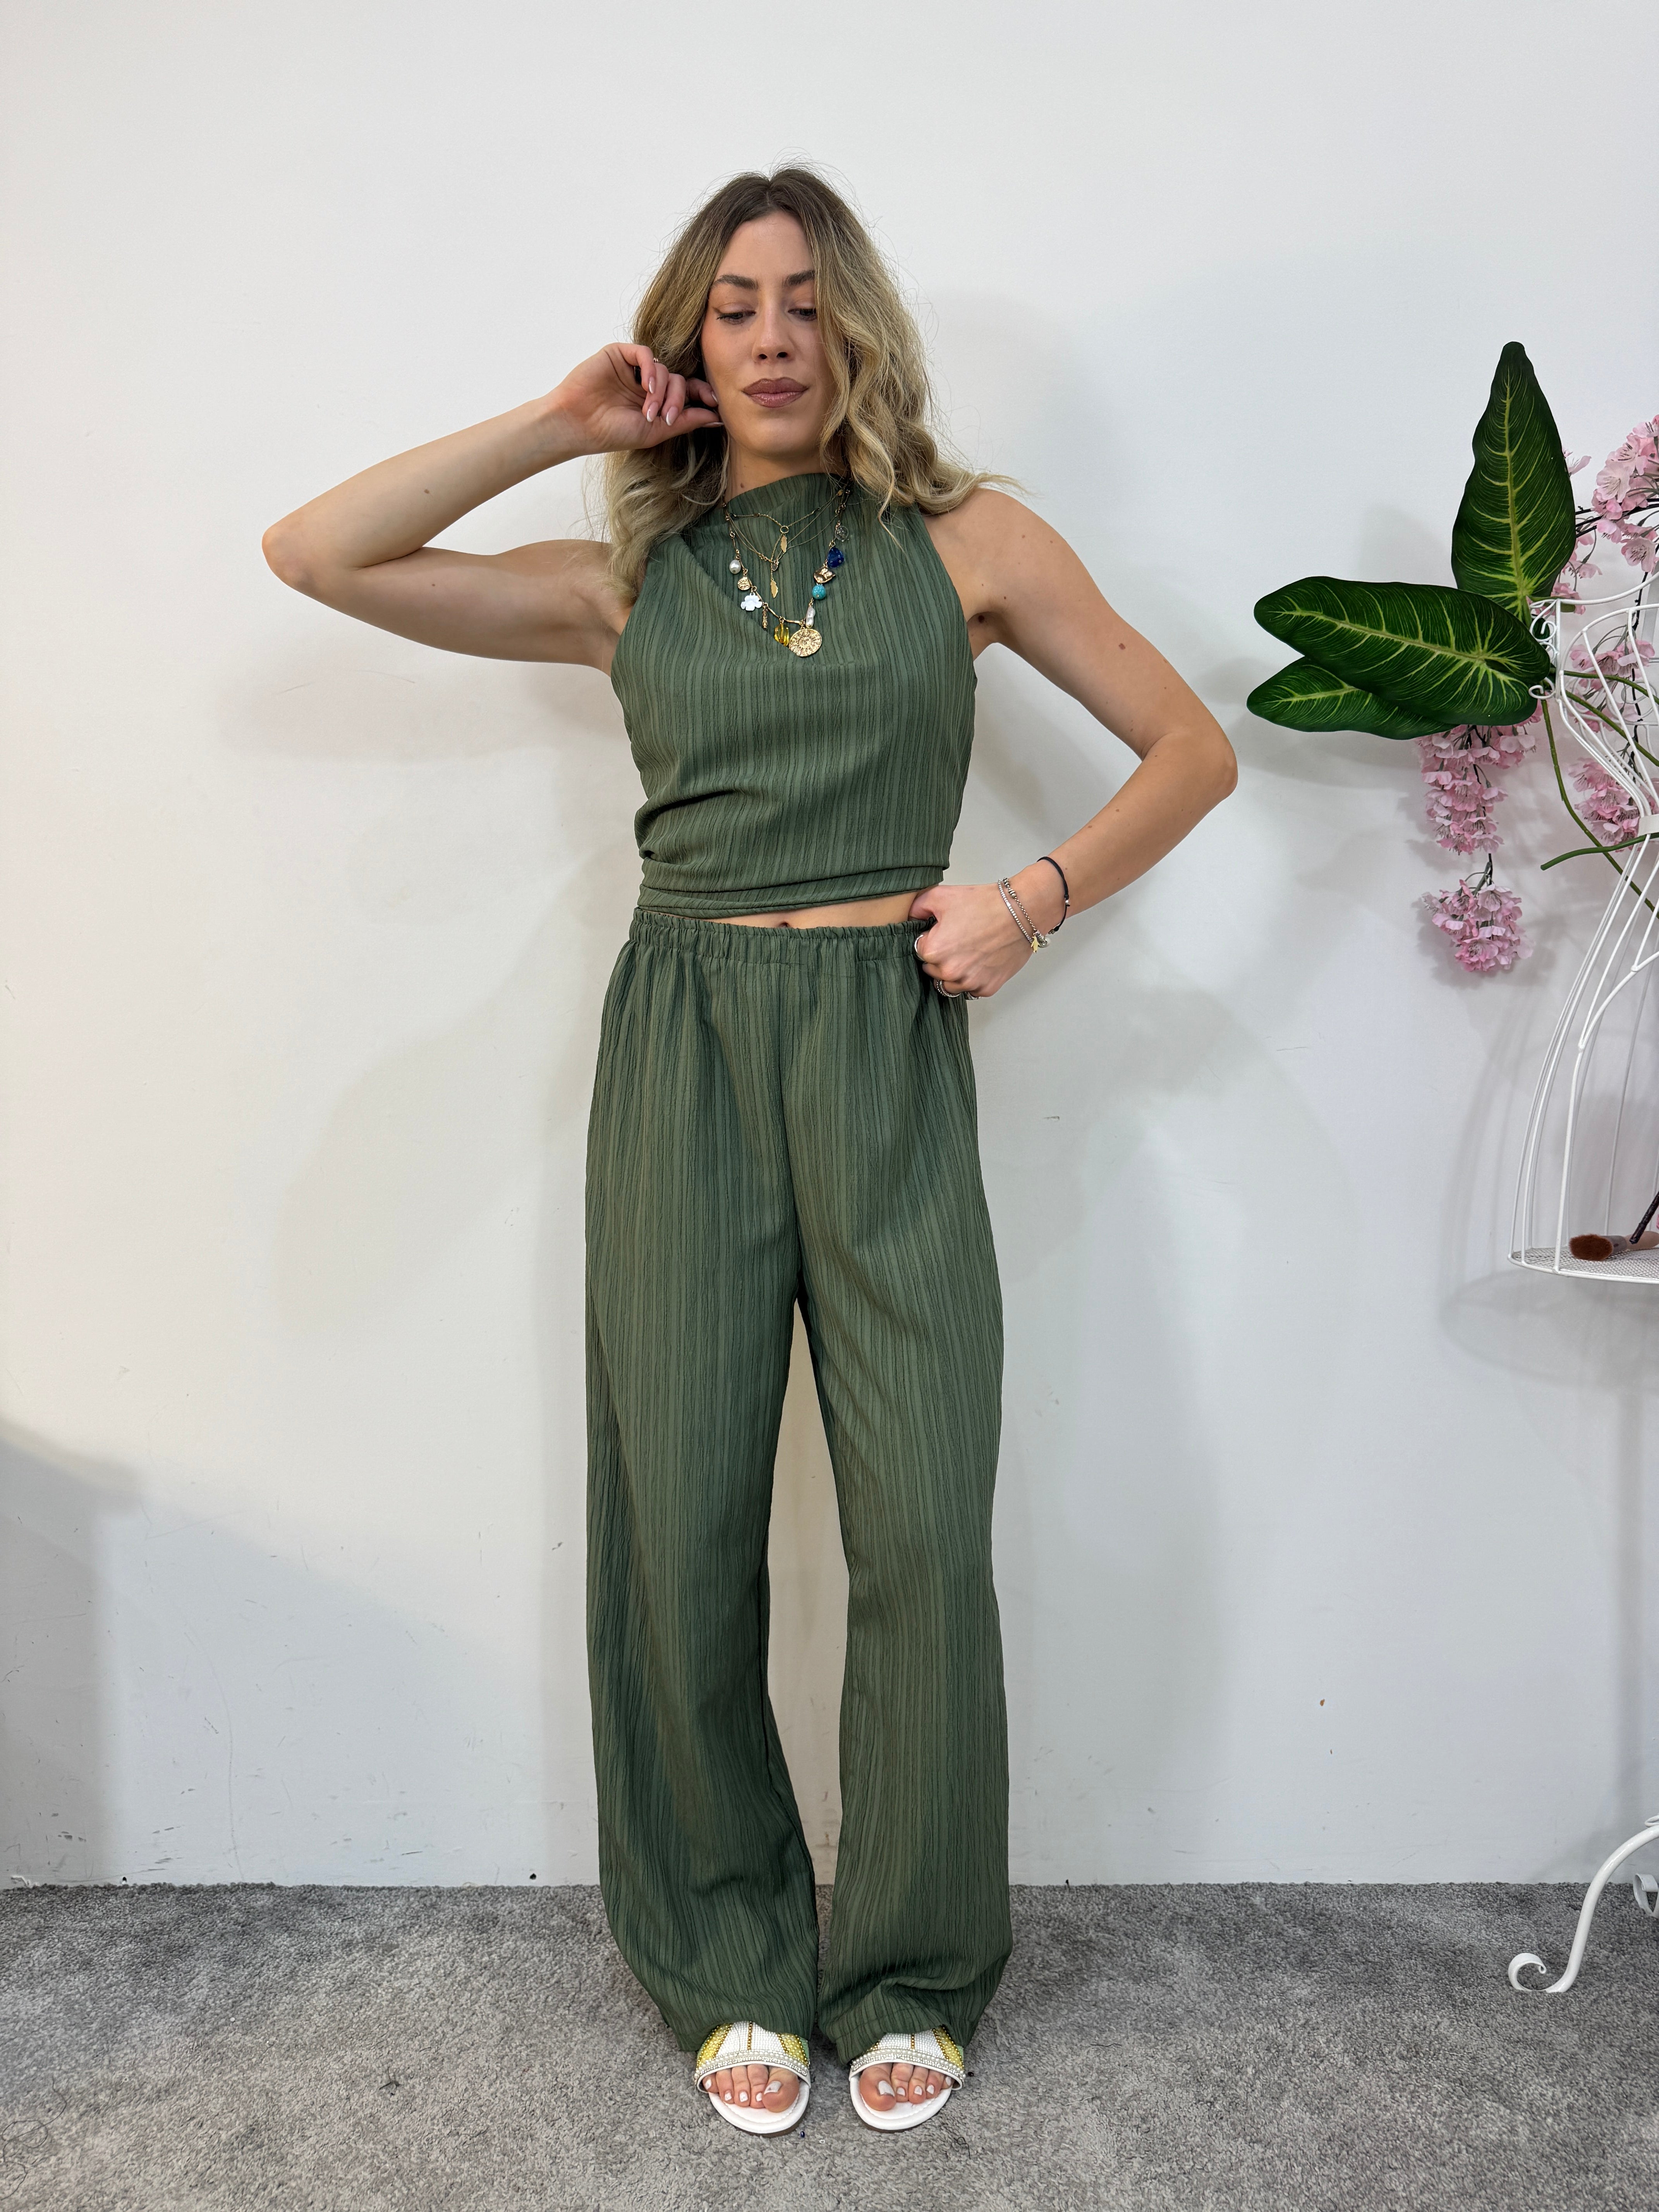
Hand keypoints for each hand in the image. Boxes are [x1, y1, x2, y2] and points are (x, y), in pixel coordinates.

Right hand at [548, 343, 721, 457]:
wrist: (577, 425)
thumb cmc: (611, 432)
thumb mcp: (655, 431)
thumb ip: (686, 421)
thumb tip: (717, 417)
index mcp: (655, 402)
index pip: (685, 391)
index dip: (702, 394)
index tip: (715, 403)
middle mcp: (646, 383)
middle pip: (679, 380)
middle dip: (679, 399)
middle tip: (668, 417)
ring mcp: (633, 369)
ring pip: (665, 369)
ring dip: (662, 392)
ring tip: (648, 411)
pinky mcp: (619, 354)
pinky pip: (646, 353)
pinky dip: (652, 369)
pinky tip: (646, 387)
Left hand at [909, 882, 1032, 998]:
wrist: (1022, 912)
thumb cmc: (986, 904)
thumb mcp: (943, 896)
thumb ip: (918, 907)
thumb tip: (908, 916)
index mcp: (933, 950)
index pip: (919, 951)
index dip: (930, 939)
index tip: (942, 932)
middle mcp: (950, 971)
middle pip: (932, 970)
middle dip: (940, 957)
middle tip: (958, 940)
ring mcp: (969, 982)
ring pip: (950, 984)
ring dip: (954, 972)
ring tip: (968, 952)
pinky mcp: (987, 987)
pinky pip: (971, 990)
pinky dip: (974, 979)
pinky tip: (981, 961)